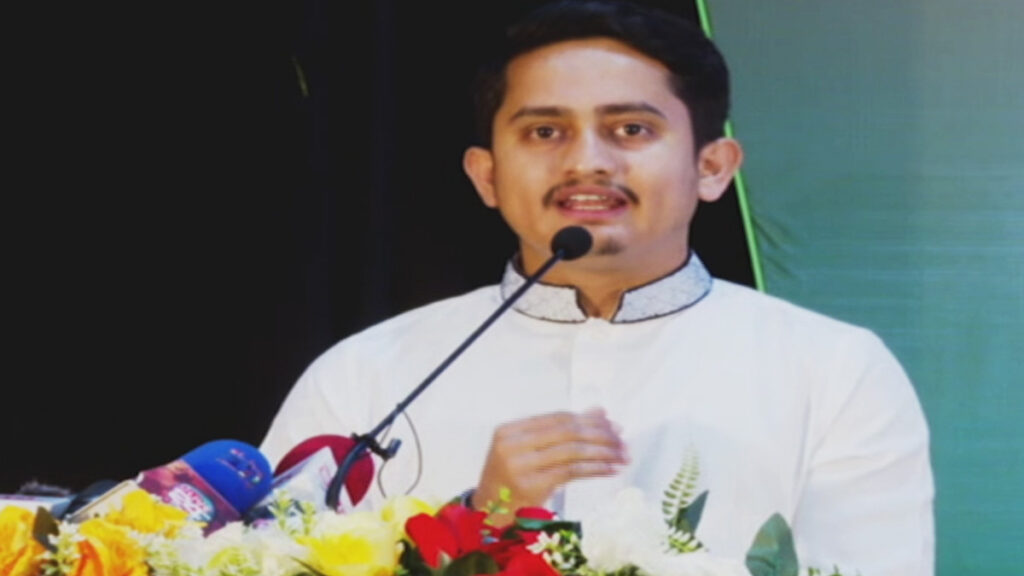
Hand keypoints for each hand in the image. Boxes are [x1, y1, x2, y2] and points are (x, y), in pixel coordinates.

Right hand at [473, 408, 627, 522]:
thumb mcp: (530, 452)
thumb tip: (601, 412)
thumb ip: (561, 432)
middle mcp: (511, 445)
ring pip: (572, 451)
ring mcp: (520, 466)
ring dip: (603, 452)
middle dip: (600, 434)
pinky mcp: (532, 486)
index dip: (588, 419)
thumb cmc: (512, 481)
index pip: (557, 418)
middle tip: (623, 439)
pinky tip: (611, 469)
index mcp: (508, 430)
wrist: (488, 516)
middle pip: (567, 432)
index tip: (613, 424)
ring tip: (623, 455)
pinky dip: (595, 469)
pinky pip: (572, 472)